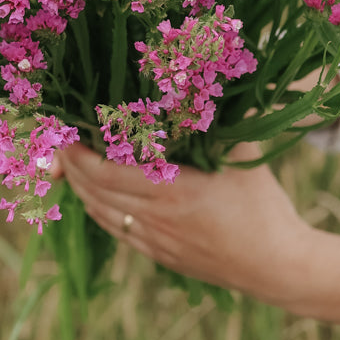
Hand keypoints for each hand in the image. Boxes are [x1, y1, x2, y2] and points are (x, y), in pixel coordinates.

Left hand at [54, 142, 339, 328]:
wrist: (278, 267)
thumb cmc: (264, 206)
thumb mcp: (242, 153)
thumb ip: (219, 115)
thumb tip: (206, 72)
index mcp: (171, 191)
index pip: (105, 171)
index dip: (78, 153)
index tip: (65, 132)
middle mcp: (155, 219)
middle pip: (94, 191)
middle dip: (71, 167)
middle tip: (60, 142)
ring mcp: (155, 242)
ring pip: (101, 214)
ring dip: (82, 189)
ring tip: (71, 165)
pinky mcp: (161, 257)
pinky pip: (117, 231)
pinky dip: (99, 211)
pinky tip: (97, 196)